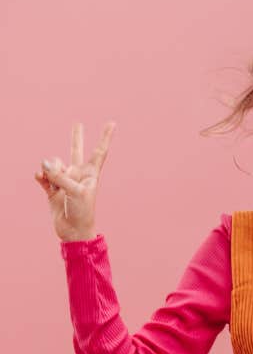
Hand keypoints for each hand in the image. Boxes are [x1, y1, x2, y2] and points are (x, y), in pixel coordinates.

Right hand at [35, 122, 114, 241]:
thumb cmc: (82, 211)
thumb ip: (59, 175)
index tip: (112, 123)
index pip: (99, 151)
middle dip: (76, 138)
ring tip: (53, 180)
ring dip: (50, 169)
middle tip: (78, 124)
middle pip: (76, 151)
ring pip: (53, 164)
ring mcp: (65, 181)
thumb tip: (44, 164)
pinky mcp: (52, 190)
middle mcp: (78, 174)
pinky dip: (41, 176)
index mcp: (92, 174)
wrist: (74, 231)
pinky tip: (40, 177)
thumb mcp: (75, 191)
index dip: (105, 137)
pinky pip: (43, 176)